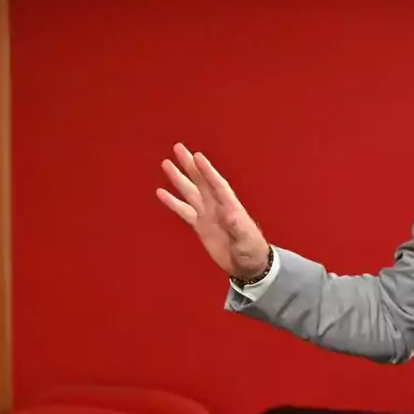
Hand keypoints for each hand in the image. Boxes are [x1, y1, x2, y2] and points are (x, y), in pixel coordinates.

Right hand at [156, 143, 270, 279]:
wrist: (248, 265)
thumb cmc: (252, 251)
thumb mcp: (246, 240)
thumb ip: (237, 227)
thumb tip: (230, 215)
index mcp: (230, 206)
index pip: (217, 184)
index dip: (208, 171)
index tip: (197, 156)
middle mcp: (217, 206)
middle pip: (201, 181)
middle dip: (190, 165)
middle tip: (178, 148)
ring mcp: (207, 214)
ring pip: (190, 192)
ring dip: (179, 178)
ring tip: (166, 163)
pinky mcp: (200, 225)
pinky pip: (184, 211)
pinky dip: (173, 202)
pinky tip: (161, 192)